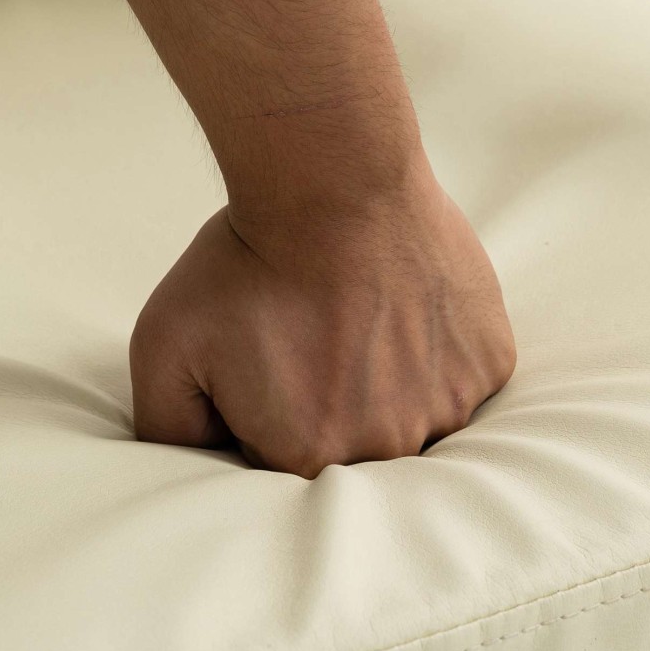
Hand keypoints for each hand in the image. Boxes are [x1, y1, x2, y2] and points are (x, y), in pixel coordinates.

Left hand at [129, 164, 516, 476]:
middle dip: (324, 403)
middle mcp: (388, 448)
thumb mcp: (162, 348)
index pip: (283, 466)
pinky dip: (431, 356)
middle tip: (309, 336)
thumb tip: (188, 470)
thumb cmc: (244, 264)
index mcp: (308, 459)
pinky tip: (399, 311)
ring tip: (354, 320)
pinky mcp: (488, 364)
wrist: (331, 181)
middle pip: (352, 449)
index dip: (265, 415)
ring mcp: (448, 406)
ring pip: (410, 417)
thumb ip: (164, 429)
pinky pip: (457, 381)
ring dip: (384, 382)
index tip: (264, 363)